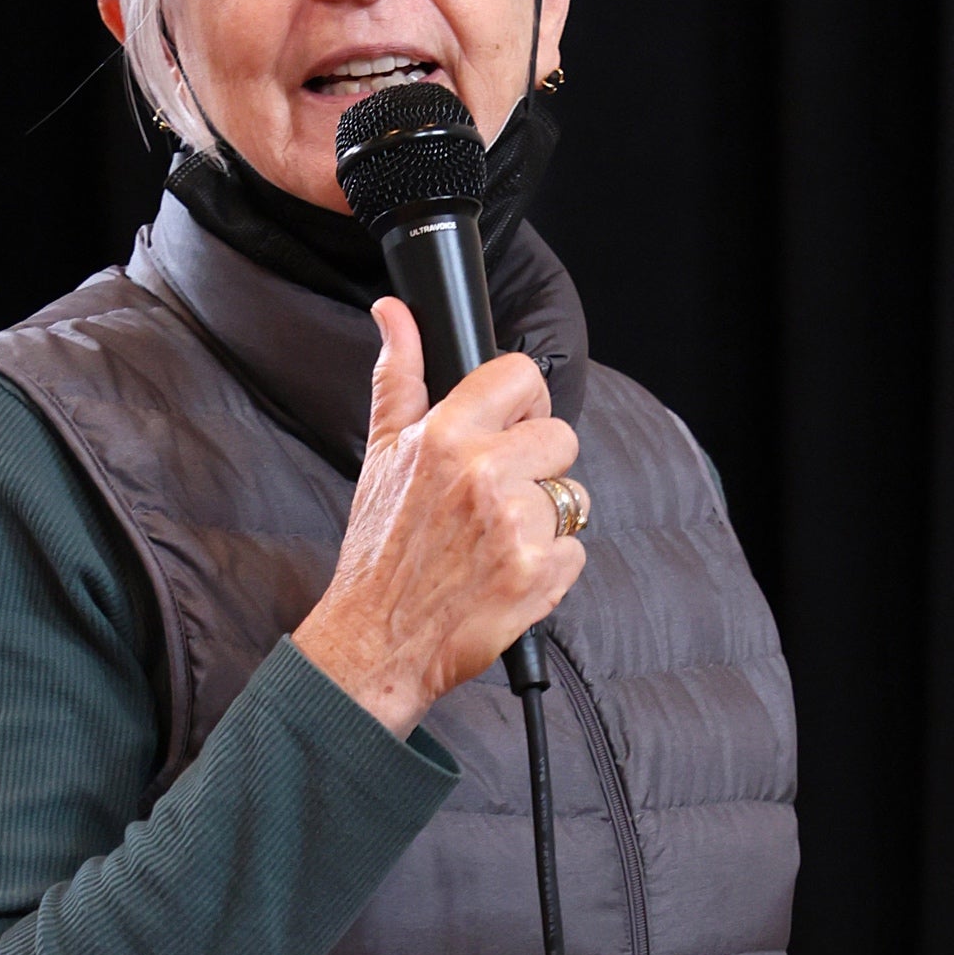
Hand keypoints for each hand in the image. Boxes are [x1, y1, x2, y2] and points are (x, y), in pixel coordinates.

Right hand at [293, 296, 588, 735]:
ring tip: (494, 545)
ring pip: (572, 498)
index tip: (510, 430)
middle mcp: (483, 473)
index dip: (524, 404)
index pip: (521, 376)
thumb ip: (398, 376)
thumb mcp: (381, 453)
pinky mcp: (539, 574)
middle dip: (537, 469)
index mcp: (446, 435)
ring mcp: (515, 525)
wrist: (377, 641)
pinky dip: (550, 568)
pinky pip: (576, 552)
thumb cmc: (379, 551)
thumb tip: (393, 313)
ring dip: (545, 522)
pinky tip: (506, 576)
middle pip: (561, 438)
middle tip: (494, 502)